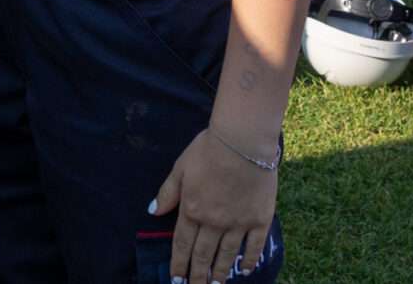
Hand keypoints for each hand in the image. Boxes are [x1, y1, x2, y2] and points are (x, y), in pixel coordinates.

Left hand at [152, 127, 277, 283]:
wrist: (242, 142)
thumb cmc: (208, 150)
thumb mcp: (180, 168)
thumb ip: (168, 192)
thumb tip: (153, 212)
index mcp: (192, 210)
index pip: (182, 244)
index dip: (179, 264)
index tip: (176, 280)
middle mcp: (213, 222)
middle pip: (203, 254)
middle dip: (197, 275)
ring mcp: (238, 223)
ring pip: (226, 255)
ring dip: (219, 272)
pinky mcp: (260, 220)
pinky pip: (253, 246)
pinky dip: (248, 260)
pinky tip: (243, 271)